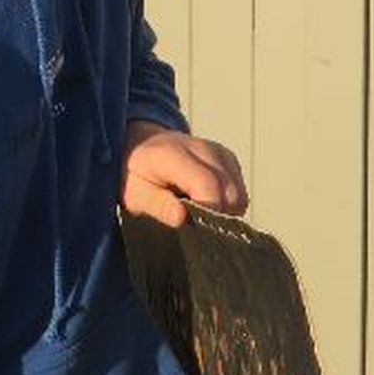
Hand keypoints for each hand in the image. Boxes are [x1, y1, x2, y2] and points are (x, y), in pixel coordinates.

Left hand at [120, 121, 248, 226]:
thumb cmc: (135, 173)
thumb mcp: (134, 193)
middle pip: (229, 192)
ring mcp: (218, 151)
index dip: (208, 213)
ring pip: (239, 194)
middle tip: (194, 225)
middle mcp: (201, 148)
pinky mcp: (228, 158)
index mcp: (173, 155)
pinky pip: (240, 189)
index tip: (195, 229)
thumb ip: (157, 204)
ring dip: (224, 212)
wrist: (139, 145)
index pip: (207, 186)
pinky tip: (206, 204)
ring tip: (197, 214)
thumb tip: (182, 218)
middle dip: (216, 217)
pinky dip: (229, 203)